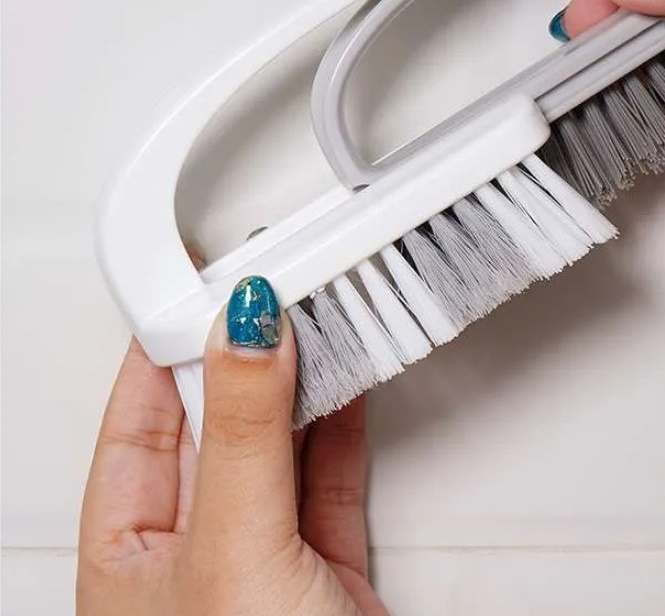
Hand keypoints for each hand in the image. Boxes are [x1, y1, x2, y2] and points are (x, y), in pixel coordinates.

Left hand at [77, 277, 386, 615]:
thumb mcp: (233, 551)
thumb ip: (242, 437)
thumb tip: (246, 336)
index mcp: (130, 556)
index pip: (137, 422)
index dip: (168, 349)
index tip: (203, 290)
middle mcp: (194, 550)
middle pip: (213, 424)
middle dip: (242, 358)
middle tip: (269, 296)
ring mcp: (263, 555)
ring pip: (277, 444)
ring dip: (300, 383)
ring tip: (314, 321)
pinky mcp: (326, 563)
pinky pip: (329, 472)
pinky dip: (342, 423)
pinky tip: (345, 381)